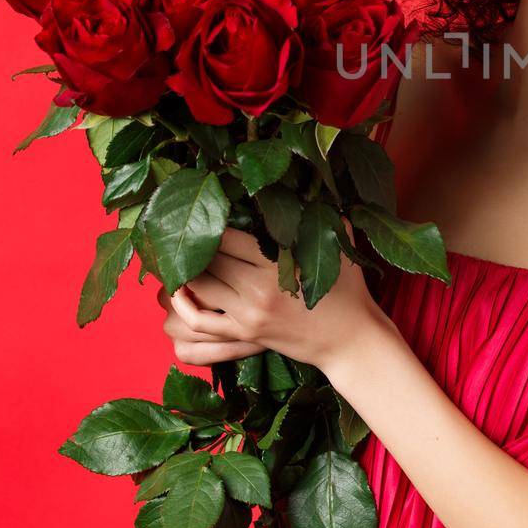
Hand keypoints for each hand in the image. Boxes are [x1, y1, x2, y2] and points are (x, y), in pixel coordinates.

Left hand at [162, 225, 384, 371]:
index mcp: (278, 264)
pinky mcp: (244, 334)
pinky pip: (200, 321)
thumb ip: (319, 217)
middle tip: (184, 226)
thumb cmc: (349, 289)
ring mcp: (248, 314)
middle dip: (194, 242)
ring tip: (180, 252)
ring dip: (186, 269)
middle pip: (209, 260)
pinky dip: (184, 305)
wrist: (350, 340)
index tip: (207, 209)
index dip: (212, 221)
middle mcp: (258, 290)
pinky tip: (177, 290)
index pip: (227, 237)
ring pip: (199, 286)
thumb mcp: (339, 246)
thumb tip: (303, 188)